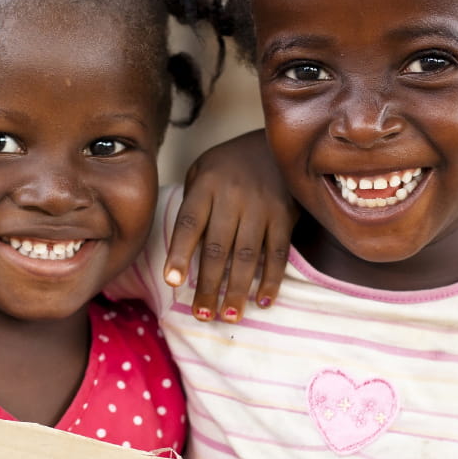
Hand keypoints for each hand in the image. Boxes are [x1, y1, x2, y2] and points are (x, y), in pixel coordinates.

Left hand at [163, 129, 296, 322]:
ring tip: (229, 316)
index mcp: (206, 185)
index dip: (180, 254)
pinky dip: (271, 279)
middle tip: (202, 315)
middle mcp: (232, 197)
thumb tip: (181, 250)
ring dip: (237, 289)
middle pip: (217, 248)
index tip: (172, 282)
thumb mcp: (202, 170)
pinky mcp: (285, 215)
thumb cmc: (228, 165)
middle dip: (208, 286)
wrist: (275, 142)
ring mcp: (261, 206)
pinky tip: (263, 301)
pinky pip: (278, 252)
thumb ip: (192, 204)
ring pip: (246, 255)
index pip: (189, 223)